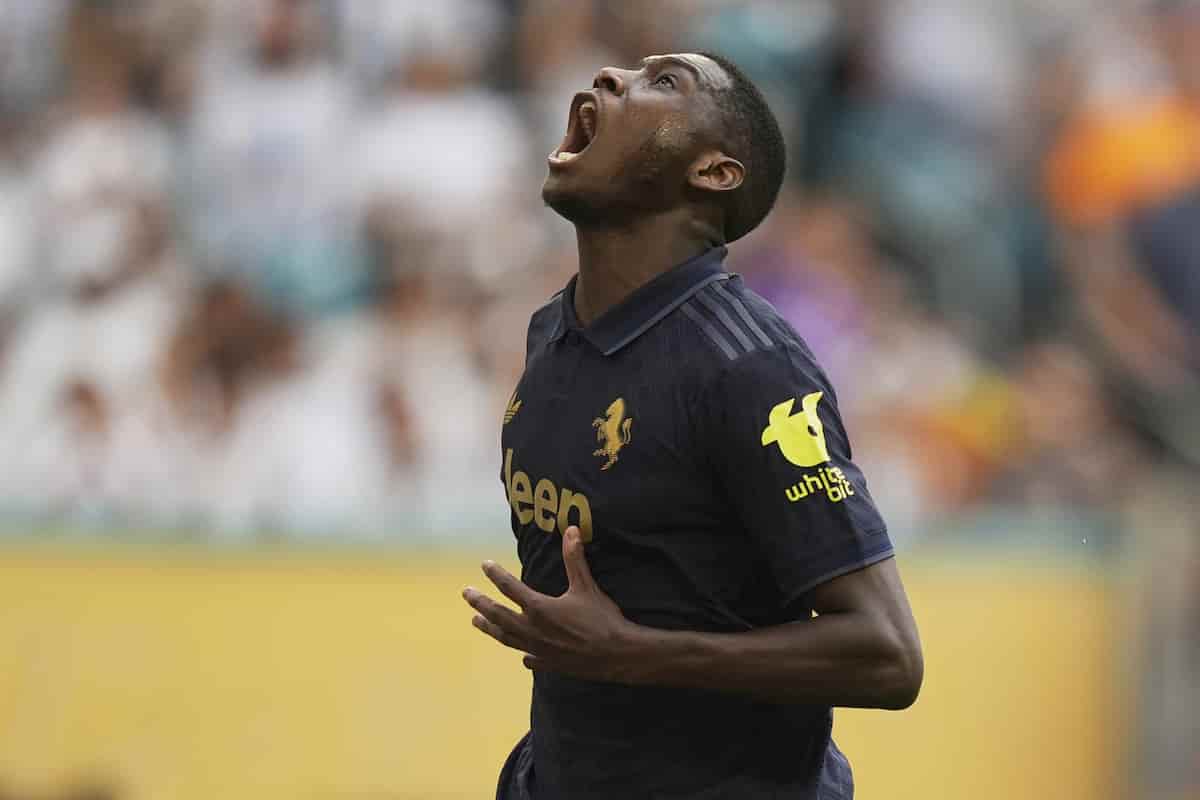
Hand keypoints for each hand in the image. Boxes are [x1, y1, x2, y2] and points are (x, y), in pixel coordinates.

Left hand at [463, 526, 640, 682]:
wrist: (617, 655)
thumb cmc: (601, 619)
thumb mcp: (586, 586)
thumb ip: (574, 558)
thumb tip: (571, 530)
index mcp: (539, 608)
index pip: (510, 588)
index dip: (496, 574)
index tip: (484, 565)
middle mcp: (532, 630)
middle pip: (498, 614)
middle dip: (481, 603)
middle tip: (466, 594)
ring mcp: (538, 650)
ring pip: (506, 638)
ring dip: (490, 628)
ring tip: (476, 622)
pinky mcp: (549, 664)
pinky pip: (530, 659)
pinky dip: (524, 654)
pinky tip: (523, 655)